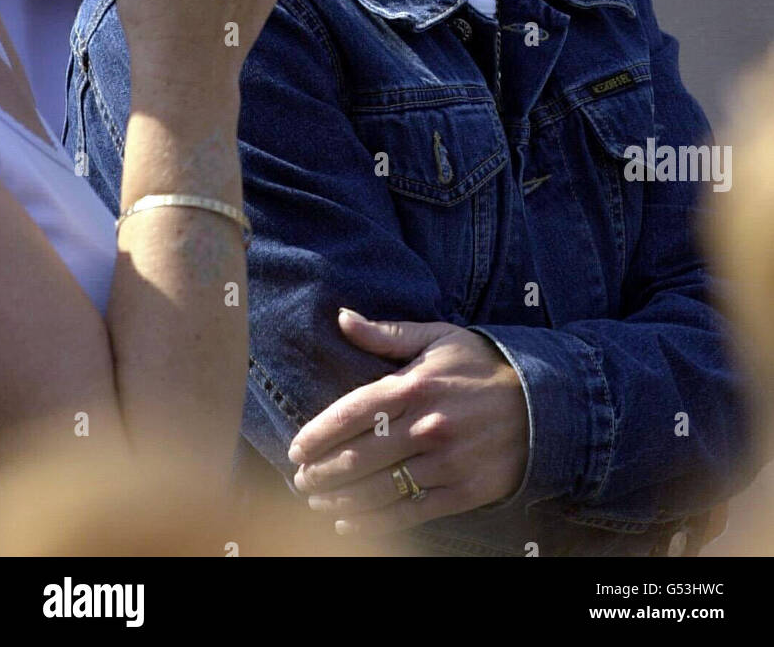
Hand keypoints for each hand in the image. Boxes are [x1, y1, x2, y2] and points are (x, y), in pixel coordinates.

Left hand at [288, 310, 527, 538]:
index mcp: (416, 384)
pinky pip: (409, 513)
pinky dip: (374, 522)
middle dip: (322, 473)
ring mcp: (445, 461)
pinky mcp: (462, 491)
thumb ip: (386, 334)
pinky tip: (349, 522)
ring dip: (340, 500)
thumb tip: (341, 317)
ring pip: (379, 489)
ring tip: (317, 502)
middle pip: (359, 456)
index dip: (319, 433)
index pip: (353, 412)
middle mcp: (427, 425)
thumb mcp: (438, 338)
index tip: (296, 448)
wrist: (543, 403)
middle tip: (300, 480)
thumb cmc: (481, 366)